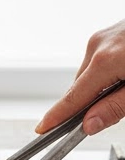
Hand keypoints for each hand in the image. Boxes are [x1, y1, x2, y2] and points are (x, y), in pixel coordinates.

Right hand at [36, 18, 124, 135]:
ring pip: (91, 71)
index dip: (58, 115)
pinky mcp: (114, 31)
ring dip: (101, 87)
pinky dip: (108, 72)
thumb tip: (90, 124)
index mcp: (105, 60)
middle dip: (88, 102)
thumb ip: (116, 108)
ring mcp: (106, 34)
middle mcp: (99, 44)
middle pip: (81, 84)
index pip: (74, 96)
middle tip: (110, 115)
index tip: (43, 128)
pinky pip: (101, 58)